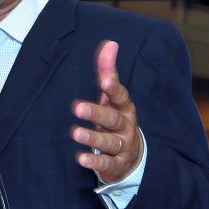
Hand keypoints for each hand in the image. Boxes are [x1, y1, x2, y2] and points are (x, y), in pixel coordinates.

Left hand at [71, 41, 142, 183]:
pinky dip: (93, 162)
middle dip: (96, 113)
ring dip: (92, 138)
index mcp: (124, 108)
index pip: (120, 96)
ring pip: (109, 142)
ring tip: (76, 133)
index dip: (113, 88)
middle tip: (77, 108)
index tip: (104, 81)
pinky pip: (105, 163)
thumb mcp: (113, 97)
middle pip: (112, 119)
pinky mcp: (115, 165)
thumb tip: (110, 43)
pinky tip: (80, 158)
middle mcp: (125, 126)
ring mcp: (122, 146)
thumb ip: (108, 71)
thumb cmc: (116, 120)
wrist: (132, 157)